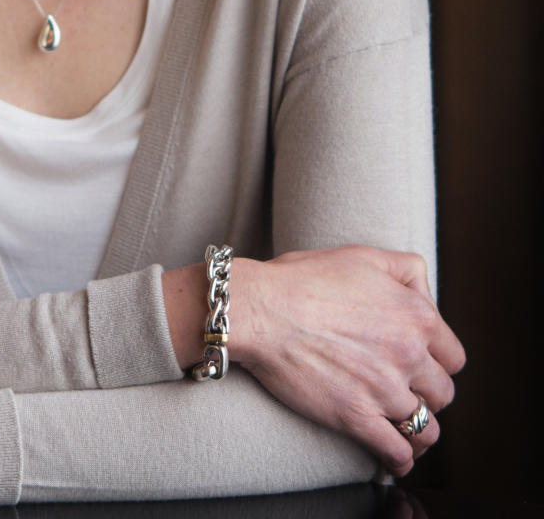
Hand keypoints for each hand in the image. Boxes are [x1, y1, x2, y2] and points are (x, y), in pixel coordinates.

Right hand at [227, 247, 465, 475]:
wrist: (262, 309)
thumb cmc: (305, 279)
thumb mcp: (363, 256)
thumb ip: (406, 270)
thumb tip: (426, 295)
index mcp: (416, 316)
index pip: (453, 356)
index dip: (438, 361)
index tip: (422, 365)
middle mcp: (409, 354)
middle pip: (443, 393)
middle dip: (428, 393)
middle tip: (408, 390)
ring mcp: (385, 389)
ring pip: (426, 427)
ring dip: (418, 429)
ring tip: (405, 427)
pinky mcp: (357, 417)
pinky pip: (397, 452)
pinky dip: (400, 460)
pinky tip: (395, 459)